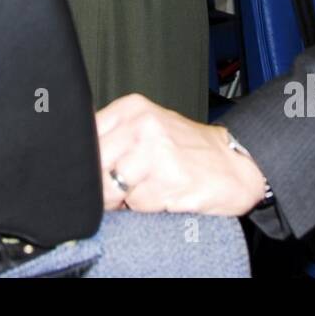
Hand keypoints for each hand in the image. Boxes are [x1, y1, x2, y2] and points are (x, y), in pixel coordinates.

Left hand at [97, 94, 268, 214]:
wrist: (236, 163)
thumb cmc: (188, 148)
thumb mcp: (147, 126)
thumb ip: (112, 136)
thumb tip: (78, 160)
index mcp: (131, 108)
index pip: (85, 139)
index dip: (89, 164)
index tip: (104, 170)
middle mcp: (142, 125)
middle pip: (95, 168)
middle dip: (104, 186)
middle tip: (127, 185)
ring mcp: (156, 152)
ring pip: (112, 190)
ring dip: (127, 199)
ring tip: (151, 186)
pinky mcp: (170, 180)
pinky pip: (138, 206)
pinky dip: (148, 207)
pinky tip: (166, 193)